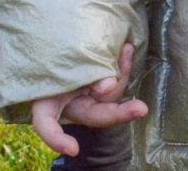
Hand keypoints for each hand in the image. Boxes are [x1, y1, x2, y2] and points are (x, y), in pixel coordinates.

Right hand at [30, 43, 147, 157]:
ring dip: (120, 74)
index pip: (47, 126)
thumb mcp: (63, 62)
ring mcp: (87, 98)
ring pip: (110, 96)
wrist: (59, 37)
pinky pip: (116, 82)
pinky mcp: (102, 87)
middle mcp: (71, 105)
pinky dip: (122, 66)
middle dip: (120, 114)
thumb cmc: (55, 54)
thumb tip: (108, 86)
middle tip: (141, 109)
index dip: (57, 140)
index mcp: (49, 102)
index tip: (74, 149)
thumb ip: (85, 75)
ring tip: (126, 49)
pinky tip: (126, 49)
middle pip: (95, 115)